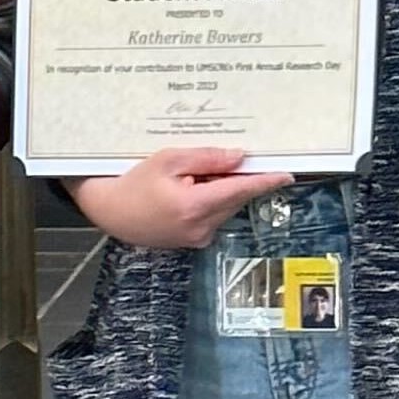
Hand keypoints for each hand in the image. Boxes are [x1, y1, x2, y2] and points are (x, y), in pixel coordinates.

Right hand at [68, 147, 289, 251]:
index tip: (287, 175)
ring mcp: (198, 237)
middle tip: (225, 159)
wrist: (110, 211)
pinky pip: (214, 216)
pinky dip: (212, 200)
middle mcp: (201, 227)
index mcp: (195, 206)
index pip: (240, 190)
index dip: (265, 181)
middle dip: (237, 178)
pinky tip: (190, 190)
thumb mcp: (168, 160)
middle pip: (235, 198)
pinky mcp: (194, 241)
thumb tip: (239, 157)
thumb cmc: (134, 182)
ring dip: (222, 189)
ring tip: (193, 176)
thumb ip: (206, 158)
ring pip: (226, 207)